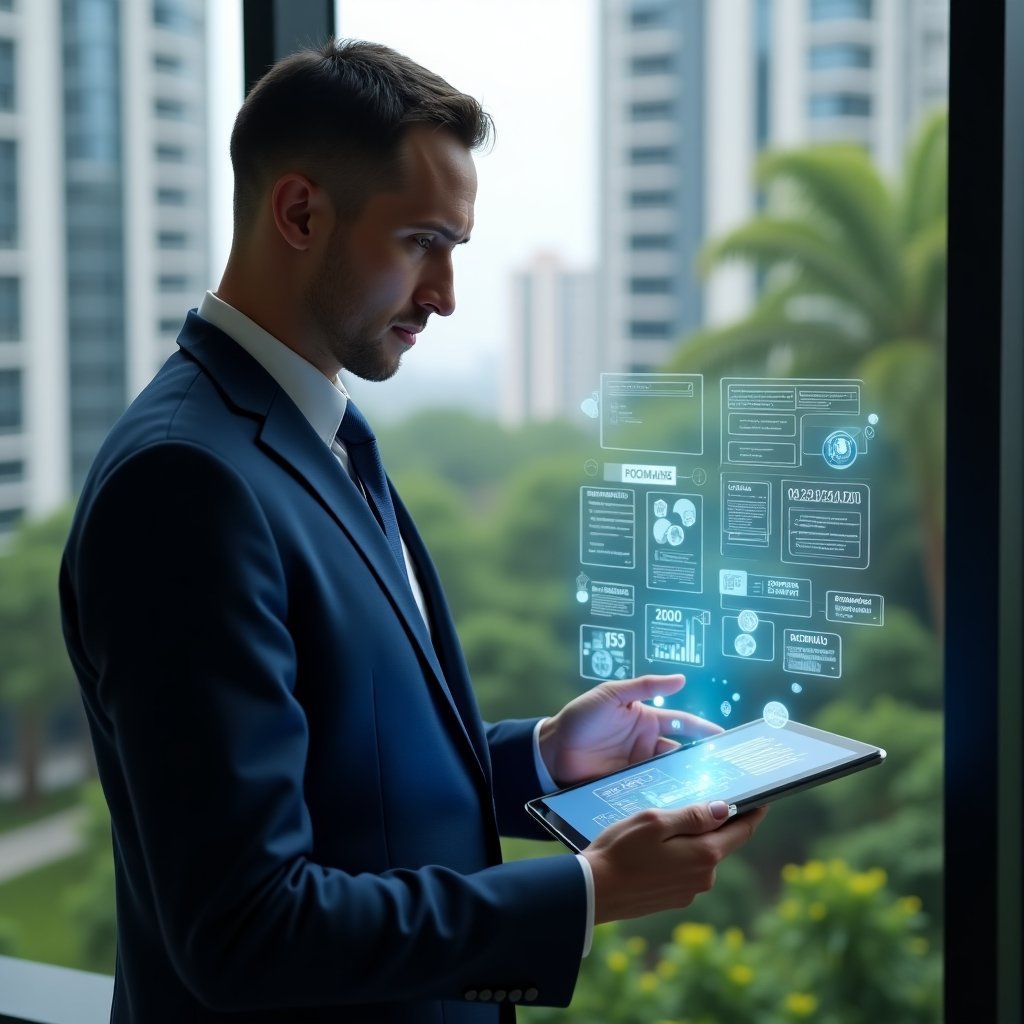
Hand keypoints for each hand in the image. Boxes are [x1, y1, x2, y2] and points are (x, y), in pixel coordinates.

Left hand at [539, 674, 720, 786]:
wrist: (551, 750)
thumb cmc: (581, 716)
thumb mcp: (612, 694)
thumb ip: (644, 686)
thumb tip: (681, 679)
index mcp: (647, 720)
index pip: (683, 724)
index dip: (704, 730)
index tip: (726, 739)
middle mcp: (647, 744)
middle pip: (682, 753)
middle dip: (702, 761)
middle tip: (726, 772)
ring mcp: (639, 767)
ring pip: (670, 774)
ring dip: (686, 781)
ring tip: (708, 792)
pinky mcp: (629, 785)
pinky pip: (651, 789)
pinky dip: (665, 795)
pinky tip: (678, 804)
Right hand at [581, 801, 768, 923]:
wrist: (593, 892)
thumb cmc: (620, 851)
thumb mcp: (655, 822)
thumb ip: (692, 816)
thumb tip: (724, 809)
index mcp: (704, 855)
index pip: (741, 831)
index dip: (753, 813)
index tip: (762, 800)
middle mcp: (703, 877)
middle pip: (720, 843)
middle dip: (715, 823)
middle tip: (702, 800)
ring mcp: (688, 891)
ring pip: (700, 856)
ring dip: (691, 839)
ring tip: (666, 824)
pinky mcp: (672, 898)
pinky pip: (684, 869)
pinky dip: (678, 855)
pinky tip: (654, 848)